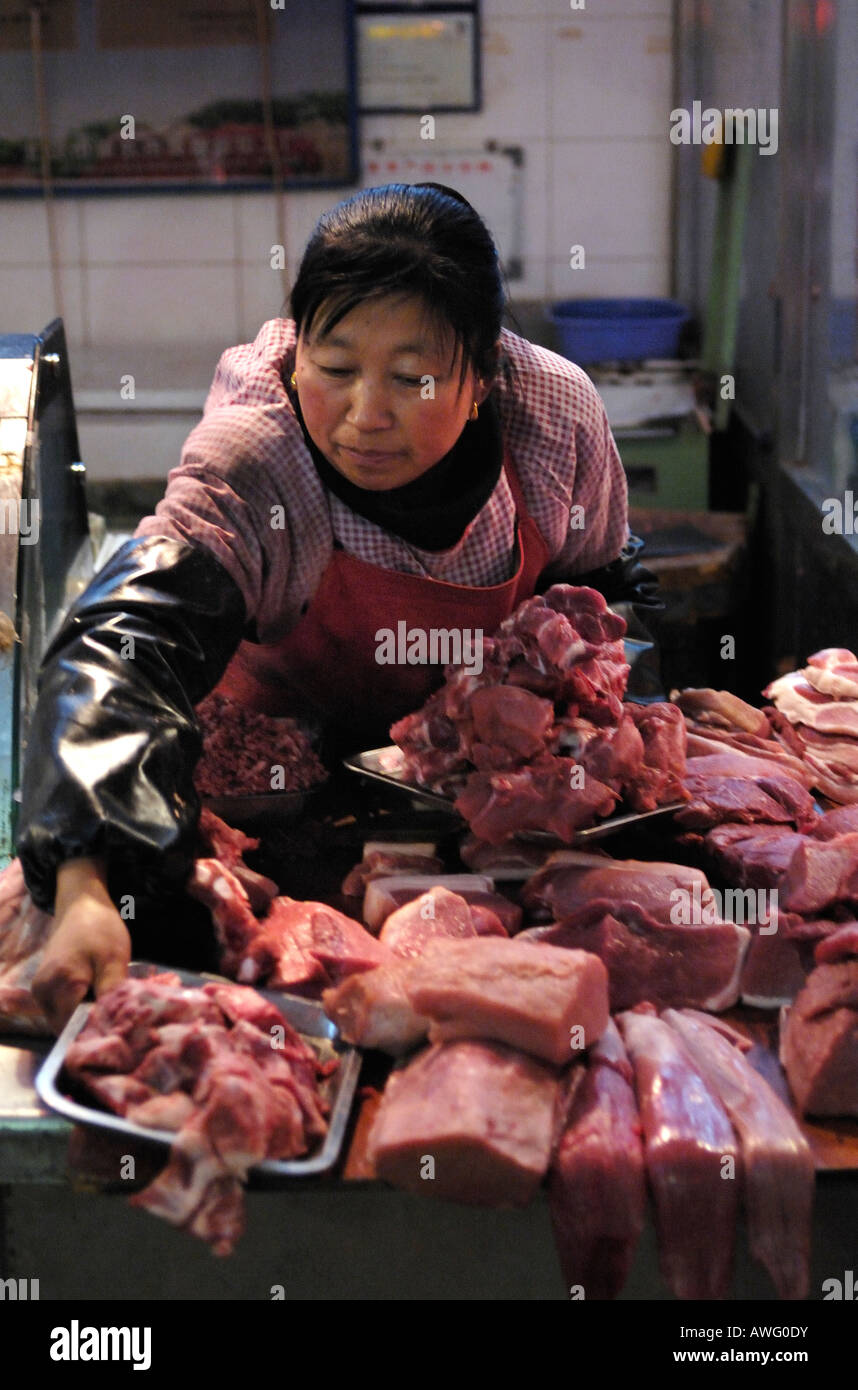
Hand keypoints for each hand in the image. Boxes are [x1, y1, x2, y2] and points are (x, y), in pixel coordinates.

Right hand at [32, 858, 130, 1032]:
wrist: (80, 904)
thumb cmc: (100, 929)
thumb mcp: (114, 959)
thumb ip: (112, 995)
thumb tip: (115, 1026)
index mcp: (62, 986)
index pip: (76, 1029)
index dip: (98, 1034)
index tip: (121, 1031)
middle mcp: (44, 994)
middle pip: (67, 1029)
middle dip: (92, 1029)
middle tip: (119, 1021)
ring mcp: (40, 992)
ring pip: (64, 1022)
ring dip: (85, 1020)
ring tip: (110, 1010)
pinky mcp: (43, 989)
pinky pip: (61, 1011)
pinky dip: (78, 1011)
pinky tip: (98, 1001)